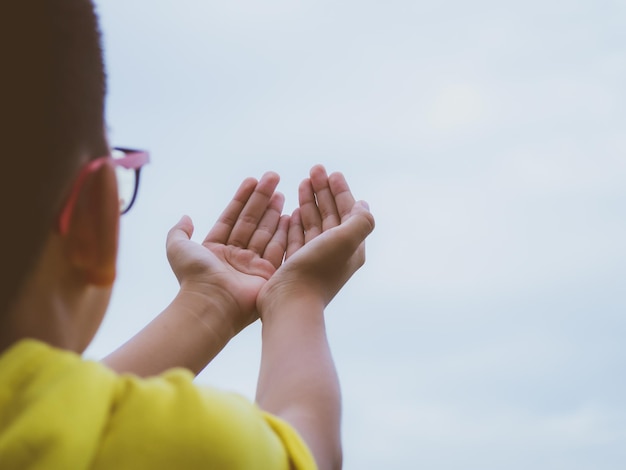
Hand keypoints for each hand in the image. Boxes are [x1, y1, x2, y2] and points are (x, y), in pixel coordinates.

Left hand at [166, 172, 288, 333]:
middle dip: (262, 198)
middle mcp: (236, 257)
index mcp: (216, 250)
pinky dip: (285, 232)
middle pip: (252, 221)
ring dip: (274, 211)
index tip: (252, 180)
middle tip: (273, 177)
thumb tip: (186, 217)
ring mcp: (253, 266)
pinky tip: (291, 215)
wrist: (212, 304)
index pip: (232, 217)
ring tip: (281, 191)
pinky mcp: (268, 274)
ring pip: (266, 232)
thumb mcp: (177, 248)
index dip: (242, 198)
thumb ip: (179, 231)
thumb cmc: (194, 277)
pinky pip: (279, 249)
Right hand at [257, 165, 374, 315]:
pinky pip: (298, 237)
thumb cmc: (317, 270)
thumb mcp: (346, 240)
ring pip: (314, 224)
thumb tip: (363, 205)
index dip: (342, 191)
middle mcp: (335, 252)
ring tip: (301, 183)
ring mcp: (315, 259)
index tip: (332, 173)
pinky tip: (291, 212)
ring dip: (309, 203)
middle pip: (331, 214)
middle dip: (324, 192)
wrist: (290, 302)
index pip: (348, 212)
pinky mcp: (296, 264)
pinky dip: (296, 222)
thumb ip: (360, 221)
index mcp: (351, 247)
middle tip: (315, 170)